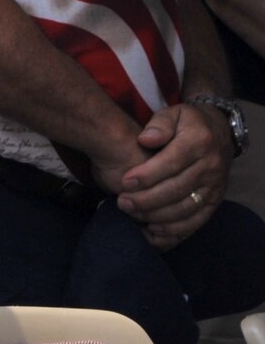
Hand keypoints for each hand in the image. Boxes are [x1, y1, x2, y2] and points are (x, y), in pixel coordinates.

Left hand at [117, 103, 232, 247]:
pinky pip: (197, 220)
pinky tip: (153, 230)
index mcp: (199, 142)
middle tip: (122, 202)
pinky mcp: (216, 201)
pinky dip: (176, 229)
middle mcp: (211, 167)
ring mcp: (215, 186)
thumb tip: (145, 138)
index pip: (172, 162)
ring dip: (157, 215)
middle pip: (177, 189)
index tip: (124, 182)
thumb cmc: (188, 123)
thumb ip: (159, 124)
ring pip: (186, 208)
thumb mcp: (173, 113)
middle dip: (147, 199)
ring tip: (132, 214)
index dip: (147, 175)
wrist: (220, 133)